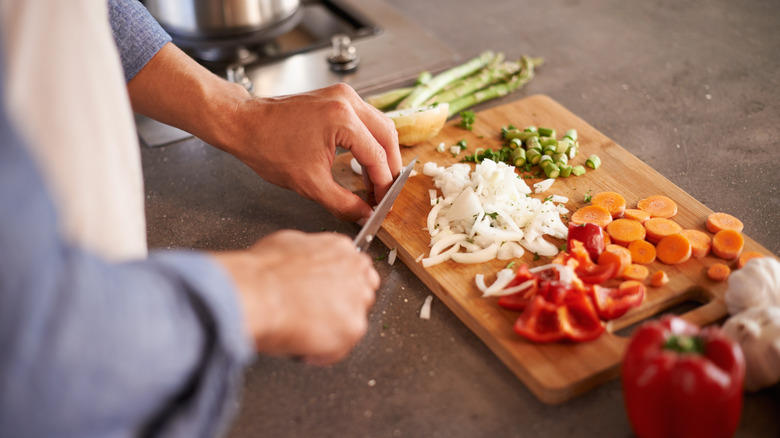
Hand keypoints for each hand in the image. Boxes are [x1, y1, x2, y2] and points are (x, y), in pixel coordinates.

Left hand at [127, 44, 398, 222]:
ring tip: (376, 179)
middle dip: (389, 166)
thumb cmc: (268, 148)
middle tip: (385, 191)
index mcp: (342, 120)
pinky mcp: (336, 96)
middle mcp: (347, 101)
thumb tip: (364, 214)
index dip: (383, 184)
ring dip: (381, 152)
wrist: (244, 125)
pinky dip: (370, 140)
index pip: (377, 156)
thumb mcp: (309, 184)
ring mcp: (342, 95)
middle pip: (387, 135)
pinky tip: (364, 160)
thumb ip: (343, 203)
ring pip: (379, 124)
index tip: (382, 202)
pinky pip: (365, 119)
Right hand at [213, 230, 378, 364]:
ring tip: (304, 332)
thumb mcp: (286, 244)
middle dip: (341, 306)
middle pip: (362, 294)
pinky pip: (340, 348)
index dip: (339, 286)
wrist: (258, 293)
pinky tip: (303, 347)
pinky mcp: (353, 328)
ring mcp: (357, 300)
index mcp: (340, 249)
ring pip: (353, 322)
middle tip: (315, 316)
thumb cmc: (263, 272)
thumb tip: (302, 263)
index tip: (327, 295)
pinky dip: (322, 353)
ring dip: (333, 330)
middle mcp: (355, 271)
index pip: (355, 269)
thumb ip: (308, 254)